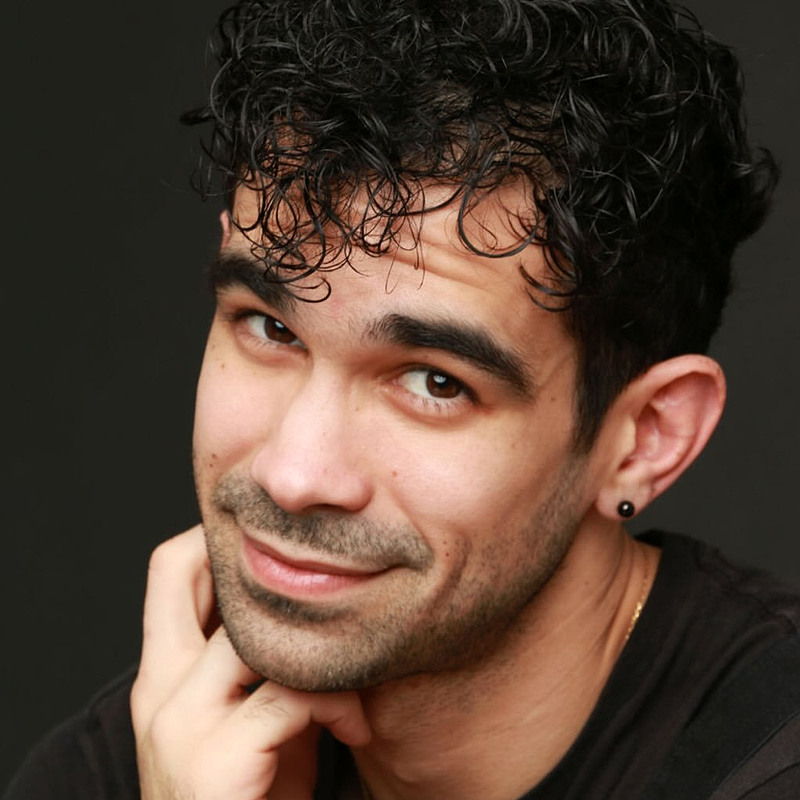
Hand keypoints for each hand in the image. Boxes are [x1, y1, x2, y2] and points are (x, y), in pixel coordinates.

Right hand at [130, 526, 370, 799]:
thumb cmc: (256, 794)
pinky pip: (291, 691)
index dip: (219, 540)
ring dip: (321, 643)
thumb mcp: (252, 716)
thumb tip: (312, 599)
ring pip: (257, 629)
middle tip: (320, 582)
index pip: (169, 569)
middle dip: (254, 559)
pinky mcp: (216, 760)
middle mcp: (157, 689)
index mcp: (160, 675)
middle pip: (183, 568)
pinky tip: (355, 726)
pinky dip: (336, 700)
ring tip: (356, 680)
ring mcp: (180, 723)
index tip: (282, 550)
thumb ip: (263, 662)